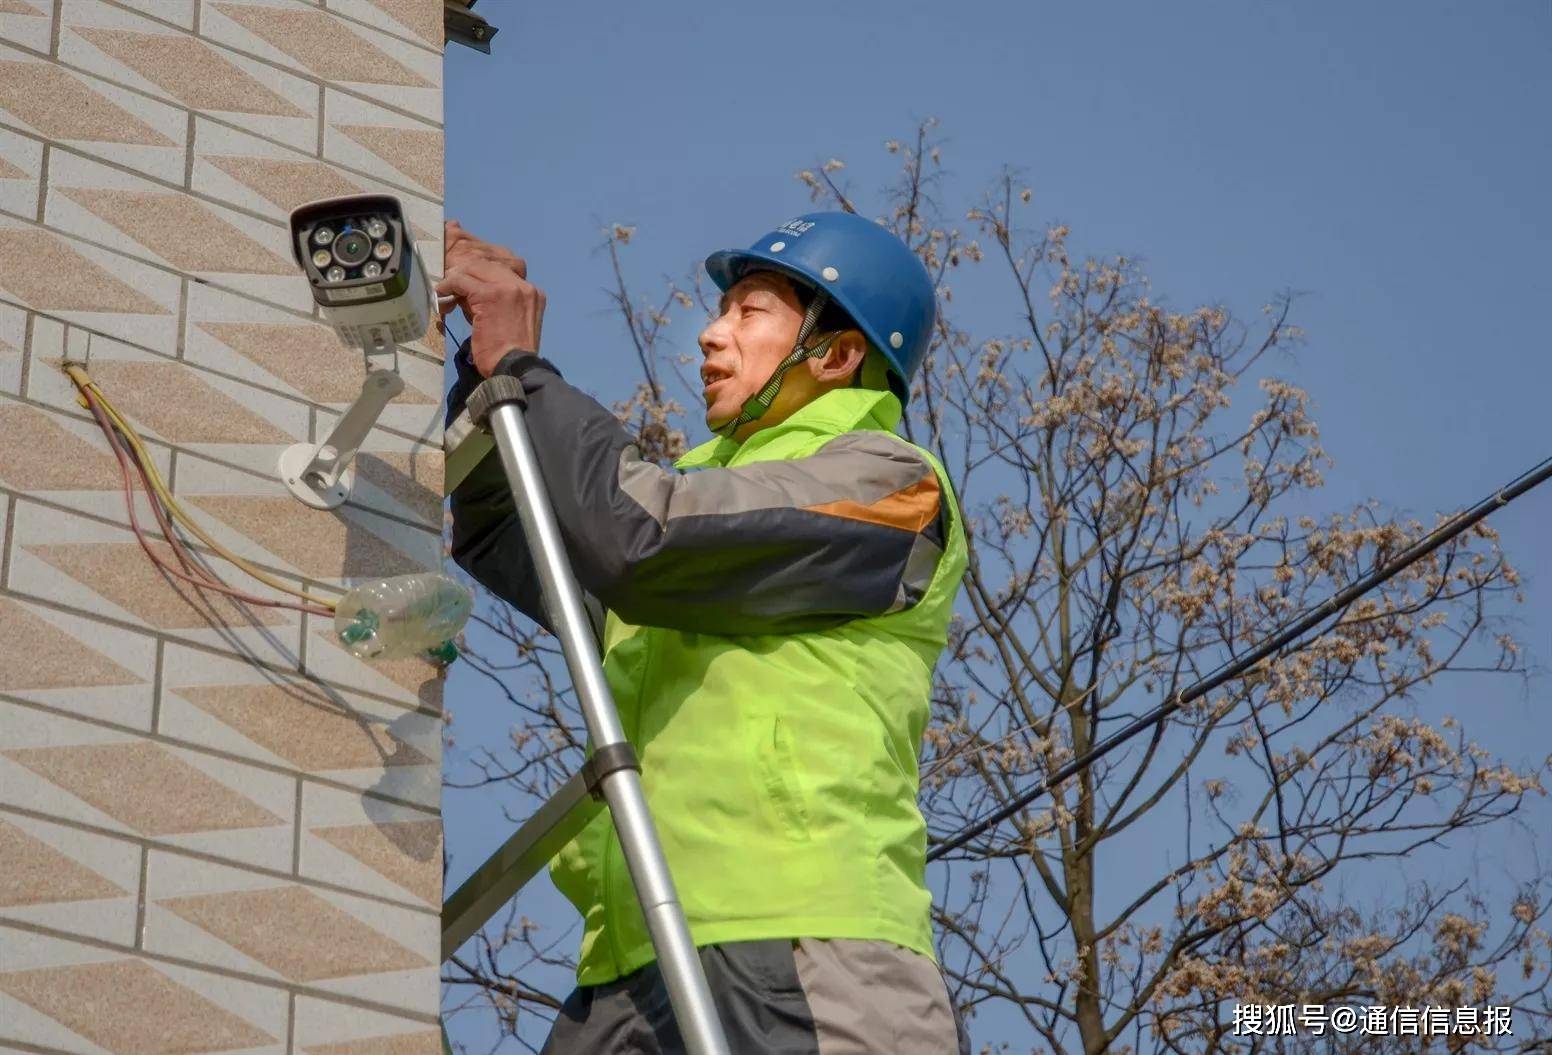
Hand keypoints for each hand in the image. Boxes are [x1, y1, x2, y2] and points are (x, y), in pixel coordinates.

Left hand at [438, 220, 545, 377]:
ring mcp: (509, 288)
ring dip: (456, 278)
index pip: (502, 271)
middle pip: (488, 265)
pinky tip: (441, 294)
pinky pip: (462, 281)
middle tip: (450, 283)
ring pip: (474, 269)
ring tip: (444, 289)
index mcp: (533, 293)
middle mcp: (524, 286)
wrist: (515, 369)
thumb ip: (498, 303)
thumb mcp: (511, 322)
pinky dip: (449, 285)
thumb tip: (468, 293)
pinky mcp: (489, 294)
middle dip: (466, 272)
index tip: (465, 284)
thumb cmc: (511, 355)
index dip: (480, 274)